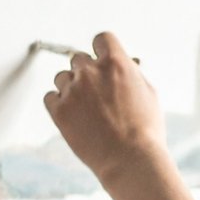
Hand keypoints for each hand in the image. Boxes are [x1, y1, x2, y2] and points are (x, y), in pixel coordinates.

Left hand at [43, 31, 166, 179]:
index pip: (101, 39)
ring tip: (86, 109)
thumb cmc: (145, 131)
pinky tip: (74, 117)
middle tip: (95, 92)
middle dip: (86, 72)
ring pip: (62, 77)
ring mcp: (72, 90)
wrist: (130, 160)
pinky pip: (50, 97)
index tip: (101, 60)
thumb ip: (132, 74)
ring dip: (71, 88)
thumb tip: (125, 66)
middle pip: (78, 58)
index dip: (102, 50)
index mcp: (116, 63)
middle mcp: (91, 72)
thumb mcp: (149, 94)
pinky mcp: (58, 110)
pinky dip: (59, 105)